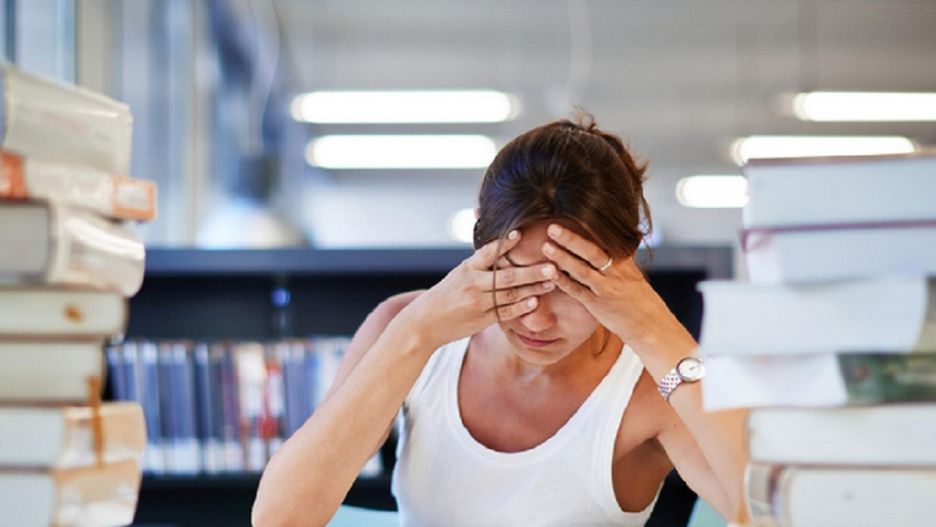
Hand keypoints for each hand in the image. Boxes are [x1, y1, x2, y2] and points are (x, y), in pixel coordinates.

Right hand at [400, 231, 558, 348]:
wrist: (425, 322)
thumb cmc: (445, 295)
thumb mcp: (458, 274)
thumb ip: (479, 264)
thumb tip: (502, 246)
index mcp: (467, 269)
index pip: (488, 253)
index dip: (504, 244)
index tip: (520, 234)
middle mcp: (473, 284)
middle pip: (506, 276)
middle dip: (531, 271)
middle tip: (551, 266)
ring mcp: (478, 303)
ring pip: (510, 295)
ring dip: (532, 288)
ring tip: (551, 282)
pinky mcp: (482, 319)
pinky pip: (505, 312)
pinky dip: (520, 307)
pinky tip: (534, 302)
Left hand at [539, 224, 675, 344]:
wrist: (651, 326)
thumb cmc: (641, 300)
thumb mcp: (634, 275)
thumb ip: (621, 259)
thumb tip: (615, 241)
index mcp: (624, 262)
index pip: (605, 240)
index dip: (587, 228)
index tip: (572, 213)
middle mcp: (616, 273)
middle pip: (591, 251)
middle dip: (571, 239)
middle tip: (553, 227)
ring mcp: (606, 289)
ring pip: (581, 270)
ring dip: (562, 258)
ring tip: (545, 246)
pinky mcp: (597, 305)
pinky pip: (577, 291)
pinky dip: (562, 281)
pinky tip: (549, 273)